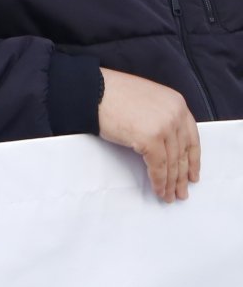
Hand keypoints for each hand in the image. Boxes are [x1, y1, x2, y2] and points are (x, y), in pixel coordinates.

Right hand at [98, 68, 199, 201]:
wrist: (92, 90)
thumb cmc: (112, 94)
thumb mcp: (147, 100)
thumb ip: (162, 117)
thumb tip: (165, 144)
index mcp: (176, 104)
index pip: (191, 138)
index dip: (193, 160)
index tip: (192, 174)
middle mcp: (175, 114)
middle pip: (183, 153)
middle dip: (182, 176)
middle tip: (181, 191)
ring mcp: (164, 126)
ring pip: (172, 163)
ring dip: (170, 183)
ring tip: (169, 195)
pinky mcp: (150, 139)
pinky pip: (158, 167)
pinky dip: (159, 181)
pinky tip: (158, 190)